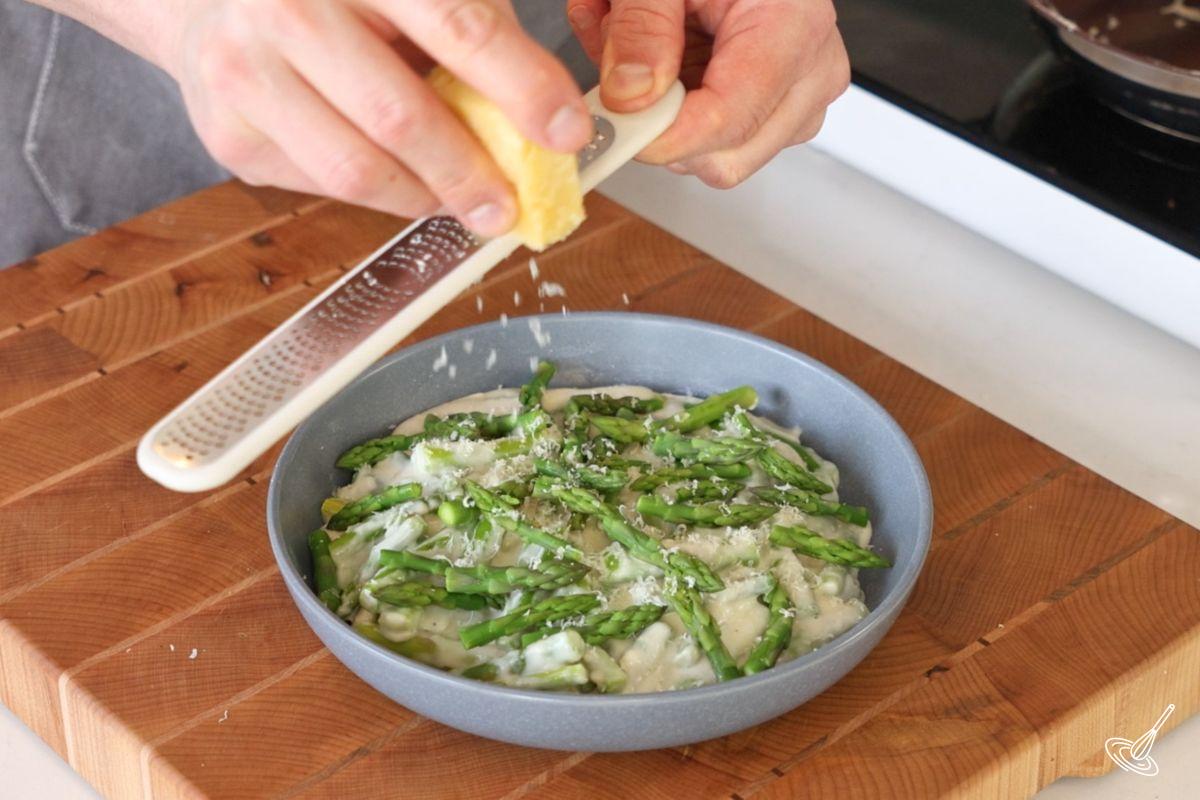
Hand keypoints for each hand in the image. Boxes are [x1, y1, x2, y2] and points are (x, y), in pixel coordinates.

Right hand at [157, 0, 592, 235]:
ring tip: (465, 203)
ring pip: (358, 169)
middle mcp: (289, 7)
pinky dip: (380, 194)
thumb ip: (472, 35)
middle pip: (401, 115)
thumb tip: (547, 119)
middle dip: (471, 173)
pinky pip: (323, 186)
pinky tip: (404, 182)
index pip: (459, 27)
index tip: (568, 133)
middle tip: (511, 205)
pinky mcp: (228, 134)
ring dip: (427, 199)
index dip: (523, 87)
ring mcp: (244, 72)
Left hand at [566, 0, 848, 187]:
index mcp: (794, 28)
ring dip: (665, 120)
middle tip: (622, 68)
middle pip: (724, 158)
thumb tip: (628, 96)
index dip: (659, 135)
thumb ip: (641, 25)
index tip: (613, 123)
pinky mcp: (779, 113)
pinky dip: (676, 116)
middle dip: (660, 127)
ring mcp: (798, 100)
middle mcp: (809, 75)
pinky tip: (667, 64)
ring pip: (717, 160)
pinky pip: (716, 146)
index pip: (727, 121)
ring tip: (646, 52)